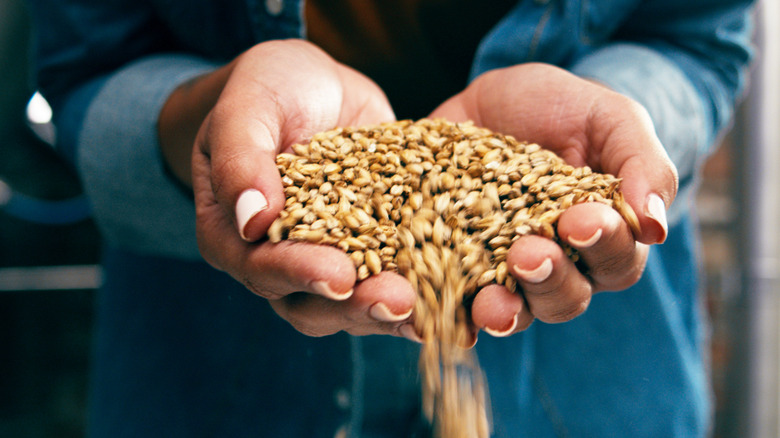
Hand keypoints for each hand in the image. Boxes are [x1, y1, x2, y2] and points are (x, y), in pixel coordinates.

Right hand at [188, 40, 417, 336]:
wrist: (313, 85)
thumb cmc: (267, 89)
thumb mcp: (248, 108)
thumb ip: (241, 159)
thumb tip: (252, 220)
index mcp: (235, 235)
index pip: (261, 266)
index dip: (299, 273)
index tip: (338, 276)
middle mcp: (281, 260)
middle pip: (312, 302)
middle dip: (356, 305)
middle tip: (397, 301)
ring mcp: (332, 258)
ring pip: (355, 303)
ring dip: (393, 310)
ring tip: (431, 310)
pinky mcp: (376, 247)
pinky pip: (397, 275)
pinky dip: (426, 289)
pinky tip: (460, 295)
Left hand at [431, 63, 677, 335]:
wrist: (494, 98)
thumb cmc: (564, 107)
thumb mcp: (609, 117)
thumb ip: (642, 164)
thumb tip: (656, 227)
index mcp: (602, 236)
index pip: (616, 261)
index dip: (603, 246)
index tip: (581, 220)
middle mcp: (557, 265)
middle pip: (564, 297)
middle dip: (549, 279)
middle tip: (528, 253)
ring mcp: (502, 269)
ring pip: (514, 311)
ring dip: (505, 310)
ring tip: (490, 301)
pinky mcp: (454, 263)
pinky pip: (454, 302)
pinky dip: (449, 313)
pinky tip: (439, 316)